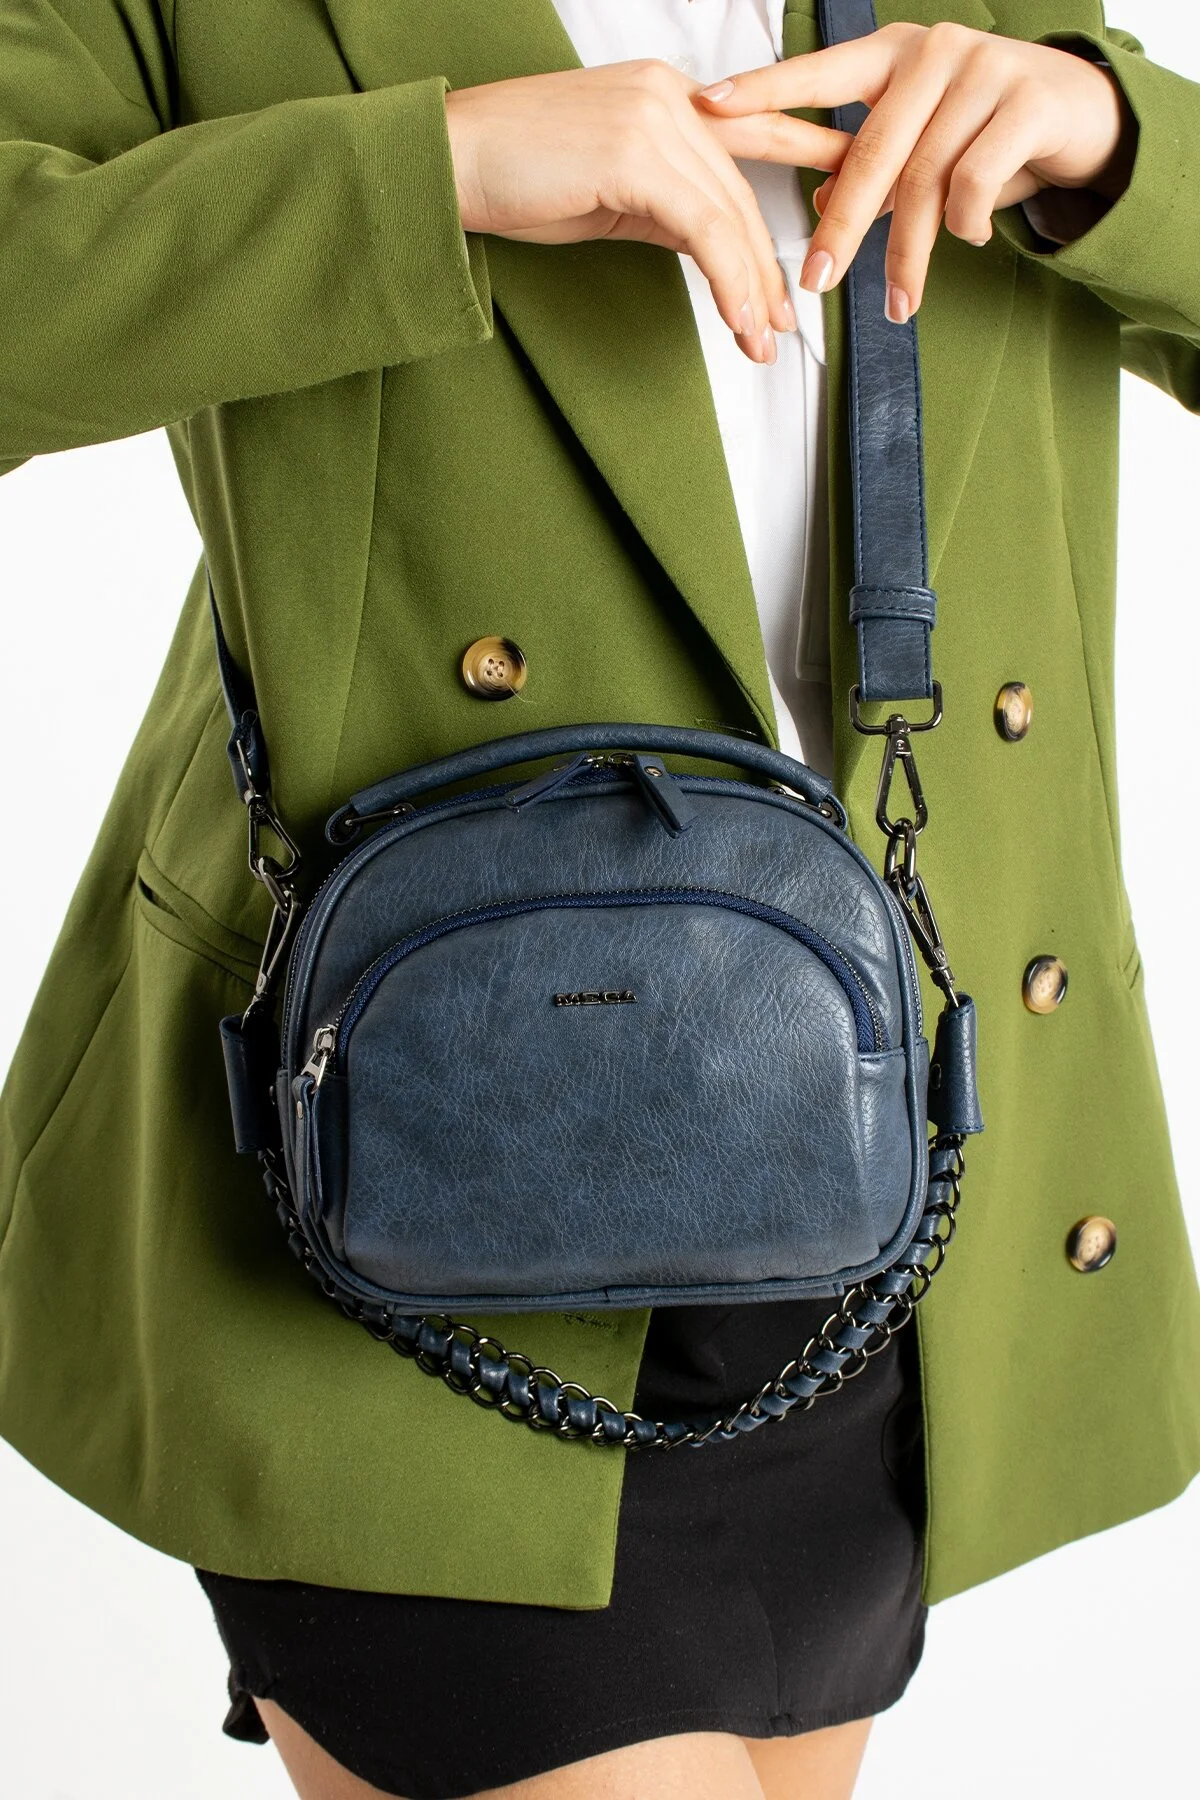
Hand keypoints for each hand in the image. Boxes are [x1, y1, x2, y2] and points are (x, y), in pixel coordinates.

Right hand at [445, 62, 842, 361]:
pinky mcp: (634, 155)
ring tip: (763, 340)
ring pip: (728, 215)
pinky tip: (739, 320)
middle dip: (766, 267)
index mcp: (666, 94)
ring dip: (751, 288)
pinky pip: (702, 229)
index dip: (798, 179)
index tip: (837, 214)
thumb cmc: (515, 176)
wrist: (450, 160)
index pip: (747, 141)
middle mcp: (670, 95)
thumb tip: (708, 246)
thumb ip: (665, 205)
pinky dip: (726, 281)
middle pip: (739, 192)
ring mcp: (654, 119)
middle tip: (783, 323)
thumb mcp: (609, 192)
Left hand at [697, 21, 1136, 320]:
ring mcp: (982, 70)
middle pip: (872, 152)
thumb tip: (820, 207)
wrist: (1083, 109)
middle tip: (817, 282)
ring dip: (910, 252)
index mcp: (892, 54)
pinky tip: (971, 238)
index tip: (709, 106)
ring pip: (926, 179)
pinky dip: (966, 225)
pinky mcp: (1027, 100)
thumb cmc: (986, 128)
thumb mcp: (923, 145)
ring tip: (900, 302)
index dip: (764, 89)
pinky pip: (976, 182)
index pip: (818, 71)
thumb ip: (872, 168)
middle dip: (843, 228)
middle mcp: (933, 51)